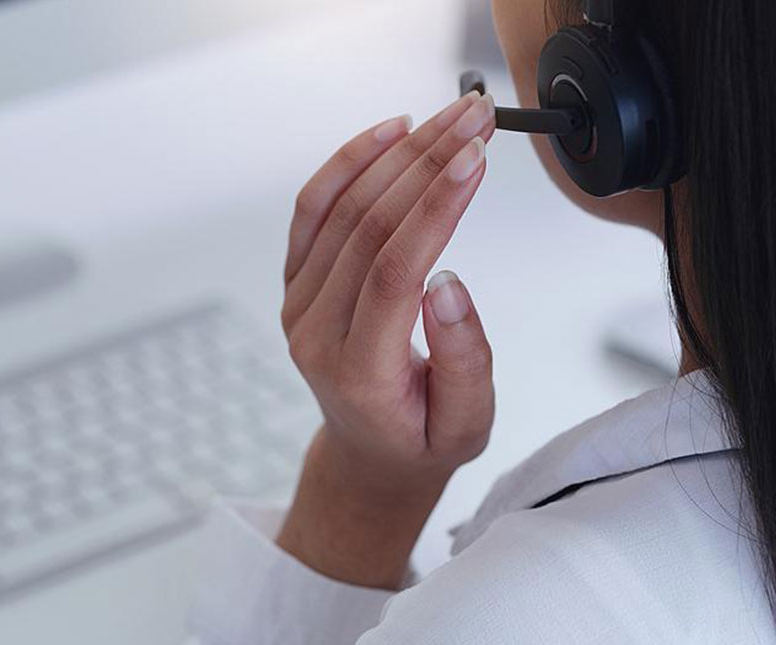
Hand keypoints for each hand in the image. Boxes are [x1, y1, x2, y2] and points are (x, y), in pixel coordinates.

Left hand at [276, 92, 497, 588]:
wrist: (369, 452)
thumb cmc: (424, 438)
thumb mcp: (467, 425)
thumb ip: (464, 360)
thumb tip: (450, 282)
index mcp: (358, 372)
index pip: (393, 272)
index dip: (437, 208)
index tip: (477, 158)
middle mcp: (315, 332)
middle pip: (367, 227)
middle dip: (428, 162)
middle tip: (478, 117)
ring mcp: (298, 303)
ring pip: (341, 208)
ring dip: (400, 153)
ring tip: (452, 114)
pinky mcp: (297, 281)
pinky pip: (313, 210)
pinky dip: (349, 163)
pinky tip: (391, 131)